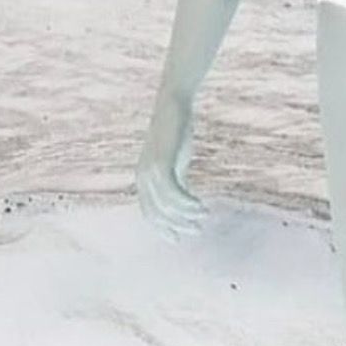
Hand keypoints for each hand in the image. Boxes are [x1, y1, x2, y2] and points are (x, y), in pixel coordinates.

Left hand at [136, 91, 207, 237]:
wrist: (174, 106)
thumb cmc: (176, 133)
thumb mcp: (175, 162)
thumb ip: (176, 181)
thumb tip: (184, 201)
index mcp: (142, 179)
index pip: (149, 214)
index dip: (163, 229)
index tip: (178, 239)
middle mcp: (142, 178)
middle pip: (157, 214)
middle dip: (177, 225)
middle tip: (197, 230)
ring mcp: (150, 171)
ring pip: (167, 206)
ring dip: (187, 215)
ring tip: (204, 216)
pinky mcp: (162, 163)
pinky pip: (175, 193)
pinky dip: (188, 203)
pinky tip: (201, 205)